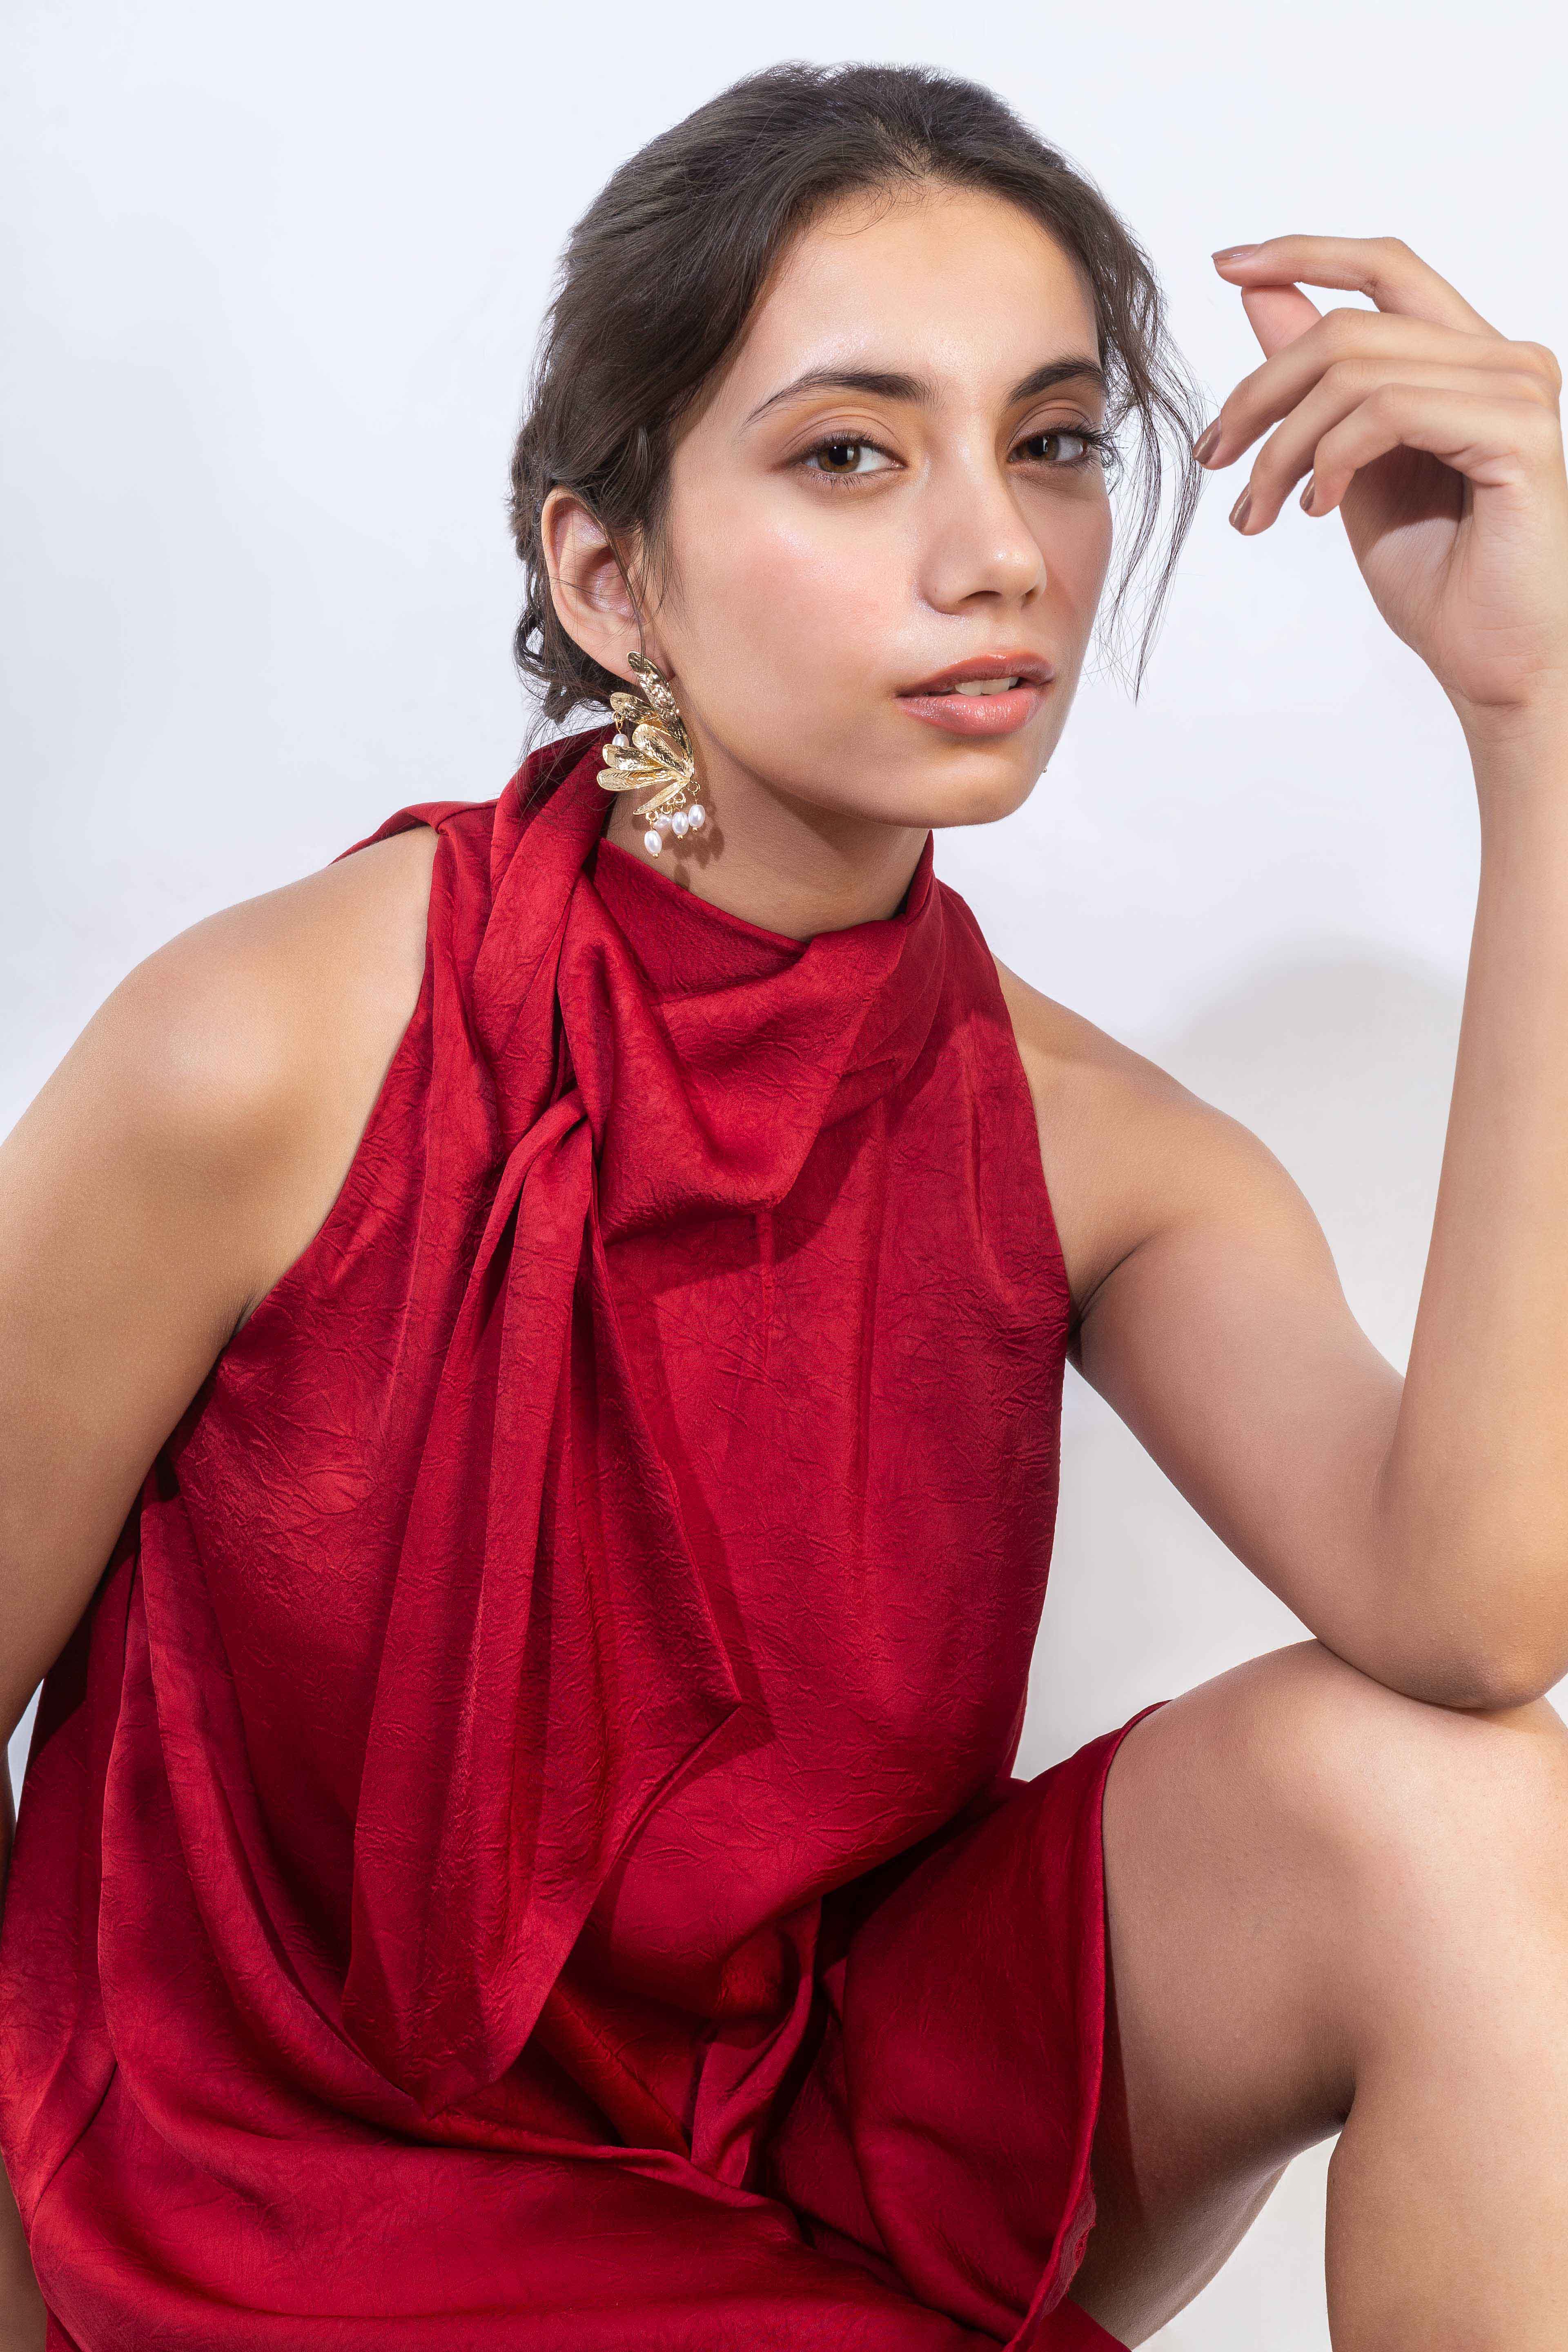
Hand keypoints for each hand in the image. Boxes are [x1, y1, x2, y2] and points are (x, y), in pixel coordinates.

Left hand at [1195, 235, 1567, 741]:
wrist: (1495, 663)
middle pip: (1349, 326)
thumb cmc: (1437, 576)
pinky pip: (1390, 411)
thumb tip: (1263, 295)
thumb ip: (1317, 383)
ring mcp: (1517, 389)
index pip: (1385, 269)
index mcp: (1469, 358)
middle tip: (1217, 458)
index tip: (1226, 263)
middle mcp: (1503, 358)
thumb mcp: (1347, 463)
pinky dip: (1333, 458)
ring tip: (1261, 509)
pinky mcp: (1518, 433)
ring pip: (1358, 371)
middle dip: (1260, 391)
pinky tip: (1318, 509)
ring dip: (1285, 445)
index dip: (1304, 253)